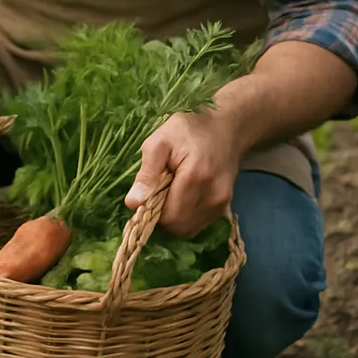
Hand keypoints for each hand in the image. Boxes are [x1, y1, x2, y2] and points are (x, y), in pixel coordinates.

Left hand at [123, 109, 241, 237]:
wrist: (225, 127)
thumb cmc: (188, 129)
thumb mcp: (159, 142)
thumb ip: (147, 174)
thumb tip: (132, 204)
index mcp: (195, 178)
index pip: (168, 217)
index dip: (151, 211)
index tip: (146, 193)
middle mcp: (213, 196)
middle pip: (178, 227)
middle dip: (162, 215)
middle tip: (157, 191)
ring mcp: (222, 204)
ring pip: (188, 229)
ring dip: (174, 217)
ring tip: (170, 191)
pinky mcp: (225, 207)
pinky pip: (199, 224)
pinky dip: (185, 216)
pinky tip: (182, 195)